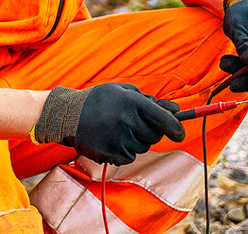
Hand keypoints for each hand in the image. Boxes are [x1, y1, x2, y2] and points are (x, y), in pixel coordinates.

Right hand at [32, 83, 184, 165]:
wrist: (67, 115)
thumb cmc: (98, 100)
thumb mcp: (121, 91)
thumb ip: (149, 100)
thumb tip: (175, 109)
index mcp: (132, 103)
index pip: (164, 120)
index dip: (176, 128)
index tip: (179, 133)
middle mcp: (127, 121)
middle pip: (155, 136)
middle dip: (150, 131)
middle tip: (135, 124)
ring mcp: (119, 139)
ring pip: (142, 146)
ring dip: (136, 140)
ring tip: (117, 128)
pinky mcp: (112, 153)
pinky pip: (129, 156)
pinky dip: (124, 150)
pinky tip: (110, 138)